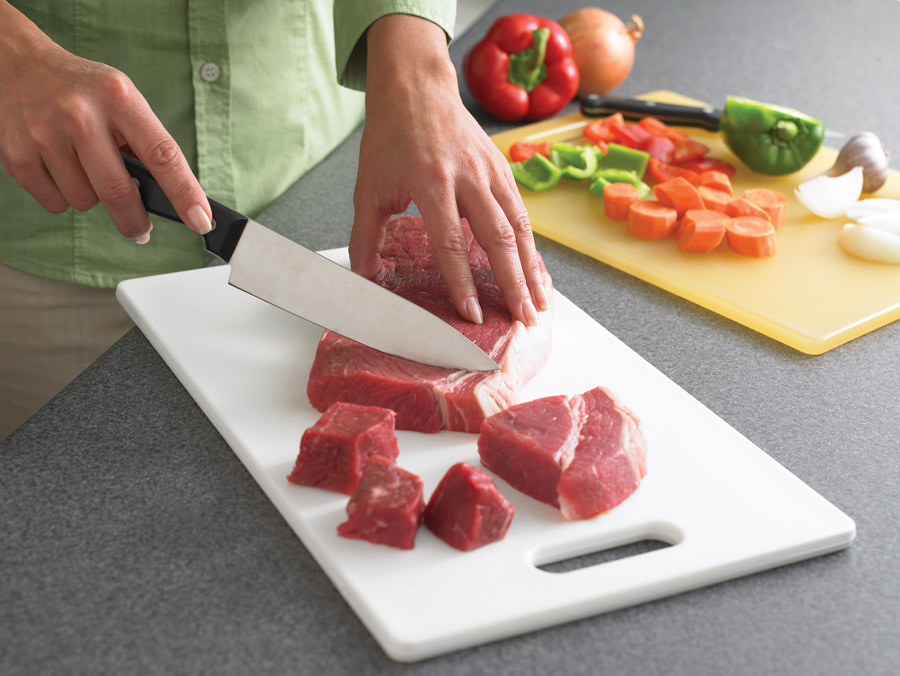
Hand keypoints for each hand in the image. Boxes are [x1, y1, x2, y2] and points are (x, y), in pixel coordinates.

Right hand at [0, 2, 211, 242]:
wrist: (13, 62)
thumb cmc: (80, 89)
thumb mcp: (120, 99)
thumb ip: (142, 142)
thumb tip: (168, 196)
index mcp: (118, 98)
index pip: (162, 154)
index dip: (185, 193)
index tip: (201, 221)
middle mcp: (81, 115)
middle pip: (119, 192)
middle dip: (135, 221)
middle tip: (141, 230)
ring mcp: (45, 134)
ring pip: (85, 201)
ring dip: (93, 199)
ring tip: (84, 169)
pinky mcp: (16, 154)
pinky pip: (55, 203)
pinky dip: (63, 197)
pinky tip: (59, 168)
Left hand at [349, 14, 550, 326]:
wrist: (416, 88)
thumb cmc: (390, 139)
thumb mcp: (369, 188)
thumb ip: (365, 237)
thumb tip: (365, 280)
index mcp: (431, 182)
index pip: (450, 242)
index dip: (463, 281)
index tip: (472, 314)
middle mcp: (468, 177)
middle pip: (497, 238)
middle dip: (512, 283)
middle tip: (522, 319)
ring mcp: (491, 172)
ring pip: (519, 227)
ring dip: (530, 270)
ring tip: (538, 305)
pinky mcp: (503, 170)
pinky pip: (522, 214)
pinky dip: (531, 247)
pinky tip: (535, 272)